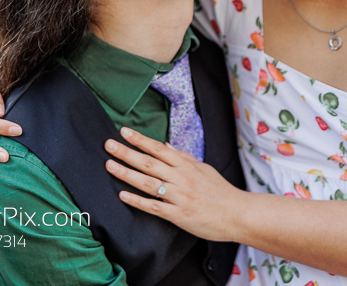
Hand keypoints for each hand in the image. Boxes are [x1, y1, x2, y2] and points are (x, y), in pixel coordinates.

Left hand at [104, 127, 244, 242]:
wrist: (238, 214)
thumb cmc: (221, 191)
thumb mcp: (204, 169)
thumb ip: (183, 157)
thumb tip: (164, 145)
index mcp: (187, 165)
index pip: (159, 149)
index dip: (140, 140)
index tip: (124, 131)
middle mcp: (181, 178)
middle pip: (149, 162)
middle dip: (127, 152)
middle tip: (108, 144)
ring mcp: (179, 196)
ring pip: (148, 182)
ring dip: (126, 173)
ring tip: (109, 165)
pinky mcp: (179, 215)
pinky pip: (154, 206)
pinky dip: (137, 201)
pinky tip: (123, 195)